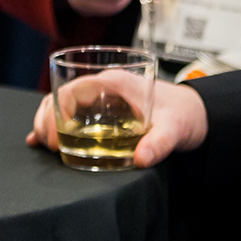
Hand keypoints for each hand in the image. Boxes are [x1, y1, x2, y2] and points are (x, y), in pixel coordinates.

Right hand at [27, 79, 207, 166]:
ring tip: (42, 143)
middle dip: (46, 117)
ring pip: (64, 104)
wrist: (198, 112)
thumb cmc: (185, 113)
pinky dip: (58, 125)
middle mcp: (105, 86)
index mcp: (115, 82)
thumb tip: (141, 158)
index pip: (73, 90)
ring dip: (49, 120)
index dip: (57, 112)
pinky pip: (74, 114)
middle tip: (45, 143)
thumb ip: (159, 143)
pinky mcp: (106, 111)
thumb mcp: (174, 129)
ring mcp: (104, 98)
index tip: (54, 136)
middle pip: (62, 95)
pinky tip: (46, 140)